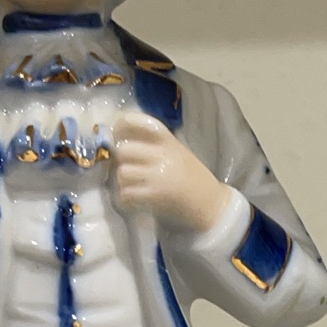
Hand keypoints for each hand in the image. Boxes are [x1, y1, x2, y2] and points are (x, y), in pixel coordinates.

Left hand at [112, 115, 230, 233]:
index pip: (141, 122)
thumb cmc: (192, 178)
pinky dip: (127, 199)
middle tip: (128, 167)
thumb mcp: (177, 152)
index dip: (124, 124)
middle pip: (123, 150)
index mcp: (169, 141)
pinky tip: (136, 200)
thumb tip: (119, 141)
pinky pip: (126, 194)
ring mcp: (157, 176)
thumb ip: (153, 145)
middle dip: (121, 161)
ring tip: (133, 186)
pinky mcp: (154, 196)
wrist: (210, 204)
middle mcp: (162, 155)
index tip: (117, 131)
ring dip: (123, 182)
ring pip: (122, 173)